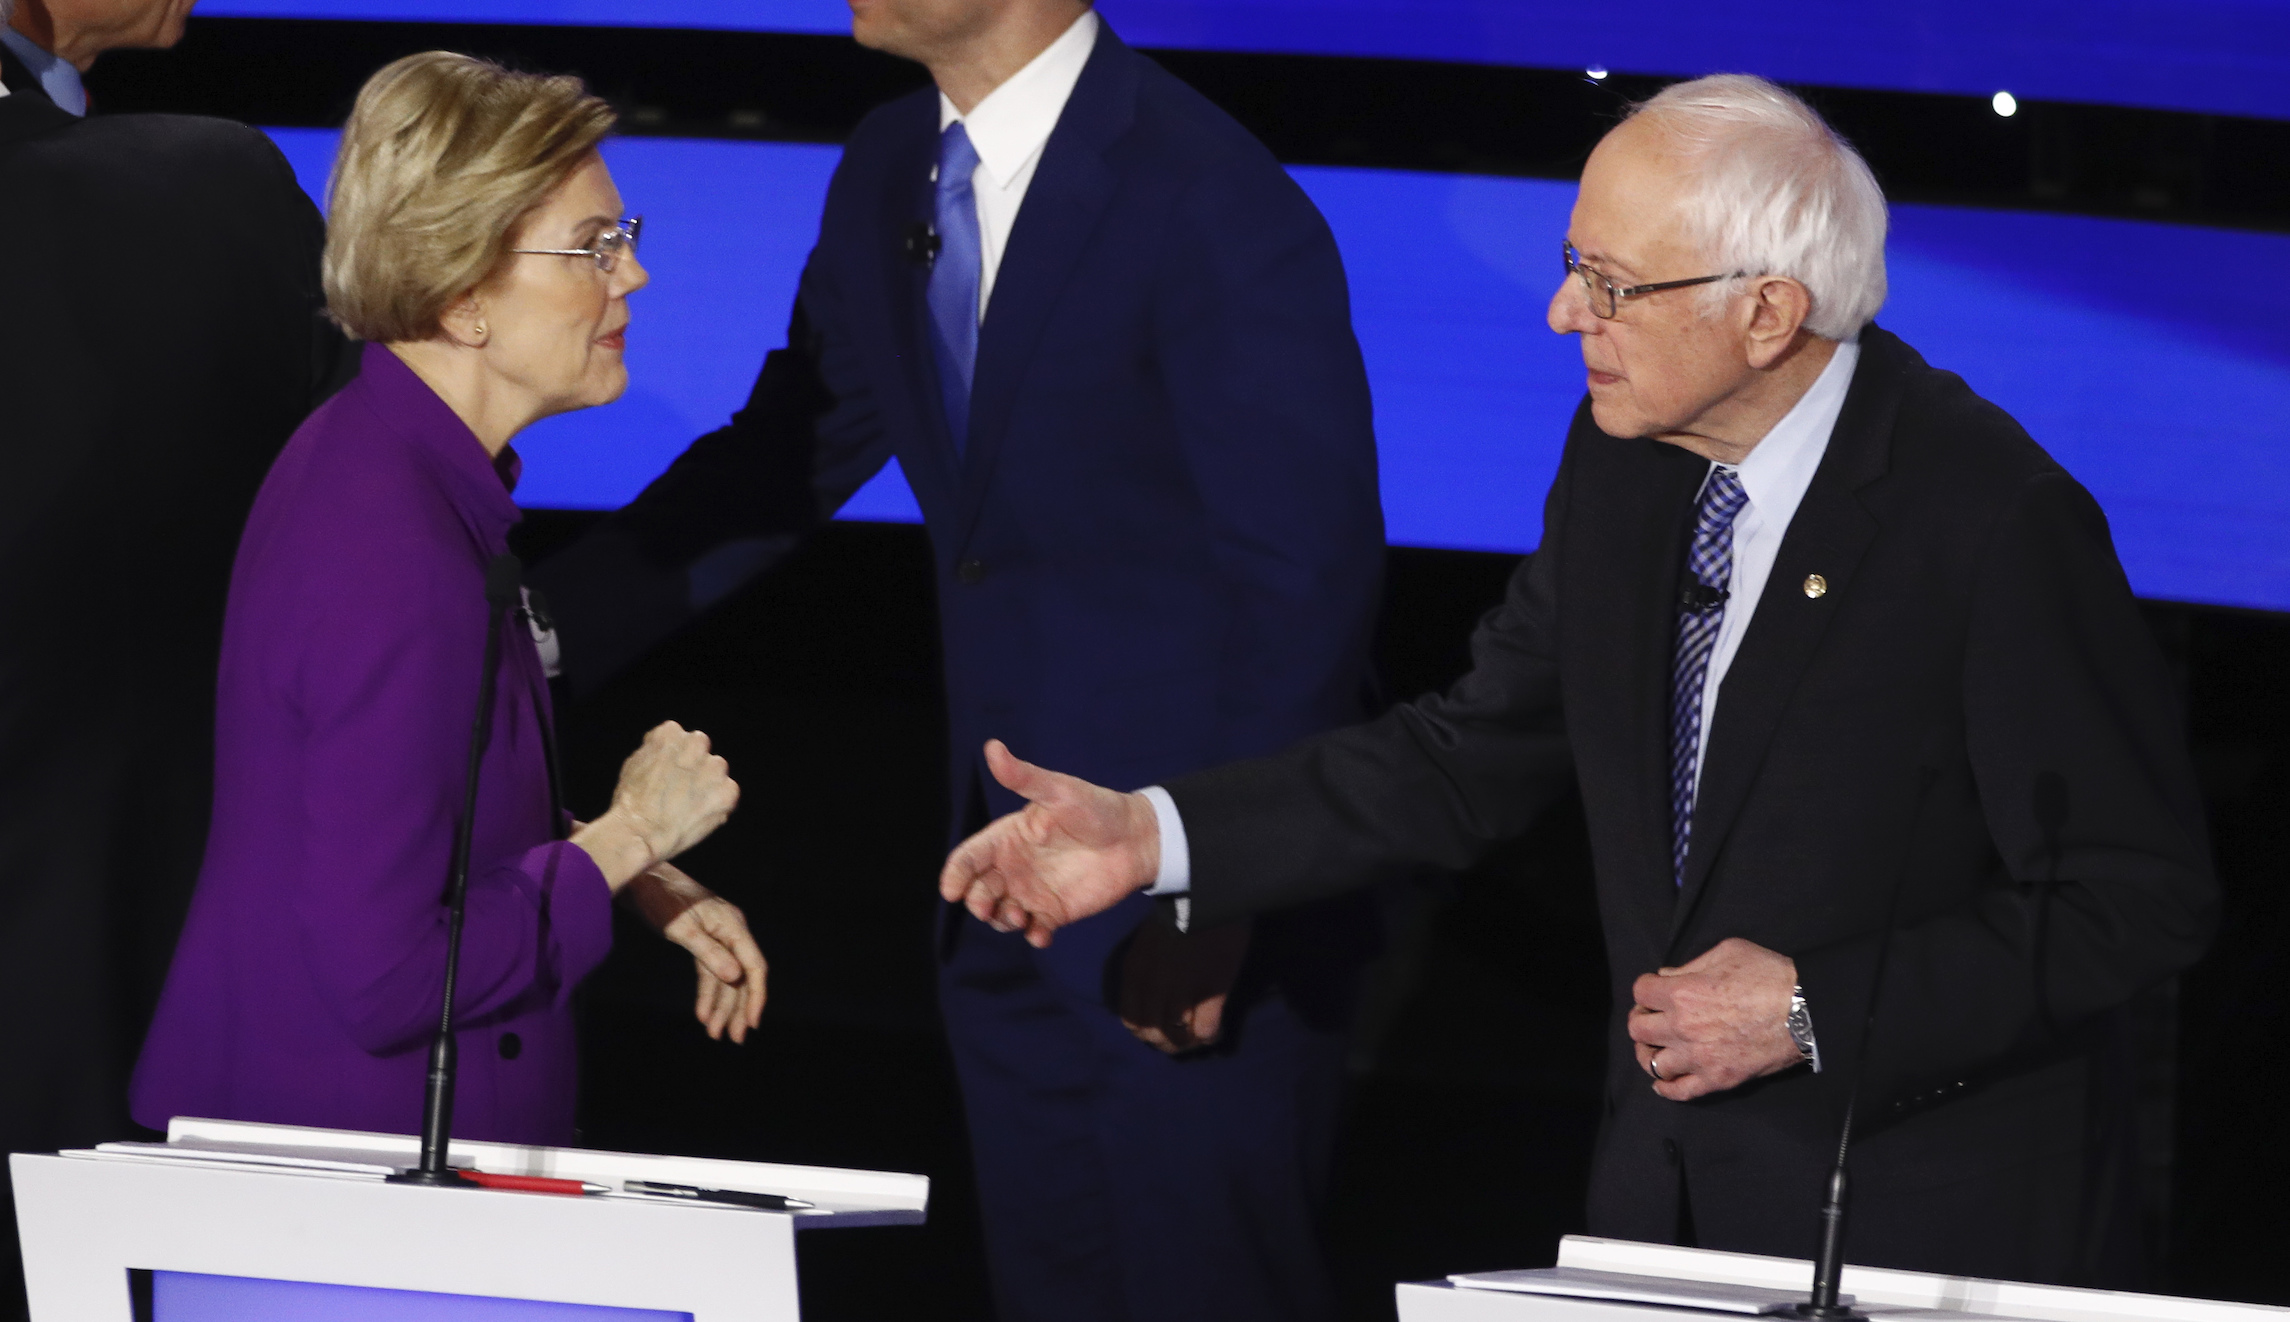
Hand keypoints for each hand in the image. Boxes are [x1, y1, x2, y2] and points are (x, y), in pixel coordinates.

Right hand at [573, 722, 739, 888]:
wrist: (640, 832)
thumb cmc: (630, 802)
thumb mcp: (634, 764)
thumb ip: (656, 752)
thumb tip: (667, 754)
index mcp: (671, 732)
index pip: (679, 738)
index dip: (672, 758)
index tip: (666, 775)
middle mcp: (696, 743)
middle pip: (700, 750)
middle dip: (693, 766)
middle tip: (679, 791)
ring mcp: (715, 767)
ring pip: (717, 771)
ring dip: (707, 784)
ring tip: (687, 805)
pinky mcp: (728, 791)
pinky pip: (728, 793)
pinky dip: (718, 804)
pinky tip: (697, 815)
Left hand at [621, 861, 767, 1042]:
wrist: (640, 880)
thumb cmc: (660, 899)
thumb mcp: (682, 929)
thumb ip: (709, 953)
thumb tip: (734, 976)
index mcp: (733, 926)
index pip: (754, 966)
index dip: (755, 996)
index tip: (752, 1023)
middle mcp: (730, 931)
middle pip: (741, 976)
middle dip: (738, 1008)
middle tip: (734, 1038)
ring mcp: (717, 936)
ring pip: (725, 977)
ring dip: (722, 1005)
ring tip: (716, 1033)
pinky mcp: (701, 940)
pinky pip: (709, 971)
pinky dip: (707, 993)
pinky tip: (703, 1013)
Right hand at [937, 740, 1160, 947]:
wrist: (1136, 837)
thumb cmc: (1096, 808)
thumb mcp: (1059, 791)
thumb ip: (1024, 777)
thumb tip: (992, 747)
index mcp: (1007, 837)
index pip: (970, 857)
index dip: (956, 873)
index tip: (951, 890)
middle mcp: (1014, 867)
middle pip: (980, 890)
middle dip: (977, 902)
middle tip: (988, 907)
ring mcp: (1032, 891)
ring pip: (1000, 914)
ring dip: (1001, 922)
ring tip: (1019, 918)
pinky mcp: (1055, 912)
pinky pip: (1034, 930)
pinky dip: (1032, 937)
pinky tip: (1041, 935)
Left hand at [1117, 917, 1249, 1054]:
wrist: (1211, 894)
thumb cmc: (1180, 912)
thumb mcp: (1146, 941)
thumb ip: (1143, 972)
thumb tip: (1148, 1001)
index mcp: (1134, 971)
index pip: (1131, 1020)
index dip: (1145, 1031)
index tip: (1158, 1028)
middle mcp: (1152, 985)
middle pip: (1151, 1034)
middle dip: (1165, 1042)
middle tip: (1180, 1036)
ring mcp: (1181, 991)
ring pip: (1176, 1038)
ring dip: (1186, 1042)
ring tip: (1196, 1035)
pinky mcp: (1211, 992)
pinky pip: (1205, 1031)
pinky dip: (1208, 1036)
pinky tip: (1215, 1028)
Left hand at [1628, 937, 1803, 1100]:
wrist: (1806, 1010)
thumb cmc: (1769, 975)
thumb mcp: (1728, 951)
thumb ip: (1691, 964)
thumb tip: (1668, 976)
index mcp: (1682, 992)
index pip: (1640, 991)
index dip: (1646, 988)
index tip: (1655, 990)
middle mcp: (1682, 1027)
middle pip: (1638, 1029)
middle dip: (1642, 1019)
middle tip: (1654, 1017)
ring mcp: (1699, 1057)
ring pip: (1653, 1063)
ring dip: (1650, 1054)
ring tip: (1658, 1047)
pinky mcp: (1717, 1079)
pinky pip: (1680, 1091)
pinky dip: (1666, 1089)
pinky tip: (1663, 1082)